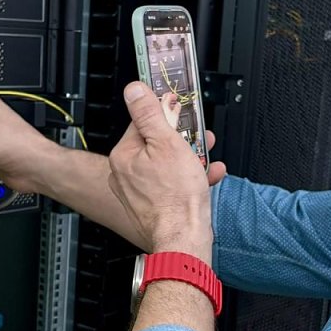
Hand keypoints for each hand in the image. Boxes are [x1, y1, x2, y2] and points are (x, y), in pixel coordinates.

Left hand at [109, 83, 219, 257]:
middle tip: (200, 138)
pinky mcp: (152, 207)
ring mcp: (138, 193)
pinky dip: (188, 179)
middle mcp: (125, 175)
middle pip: (156, 144)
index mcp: (124, 156)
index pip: (143, 122)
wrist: (183, 240)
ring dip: (190, 159)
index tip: (180, 112)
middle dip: (182, 139)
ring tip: (207, 159)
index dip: (166, 115)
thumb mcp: (168, 144)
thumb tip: (135, 90)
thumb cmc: (176, 198)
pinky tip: (206, 177)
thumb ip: (150, 114)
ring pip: (166, 165)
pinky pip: (171, 185)